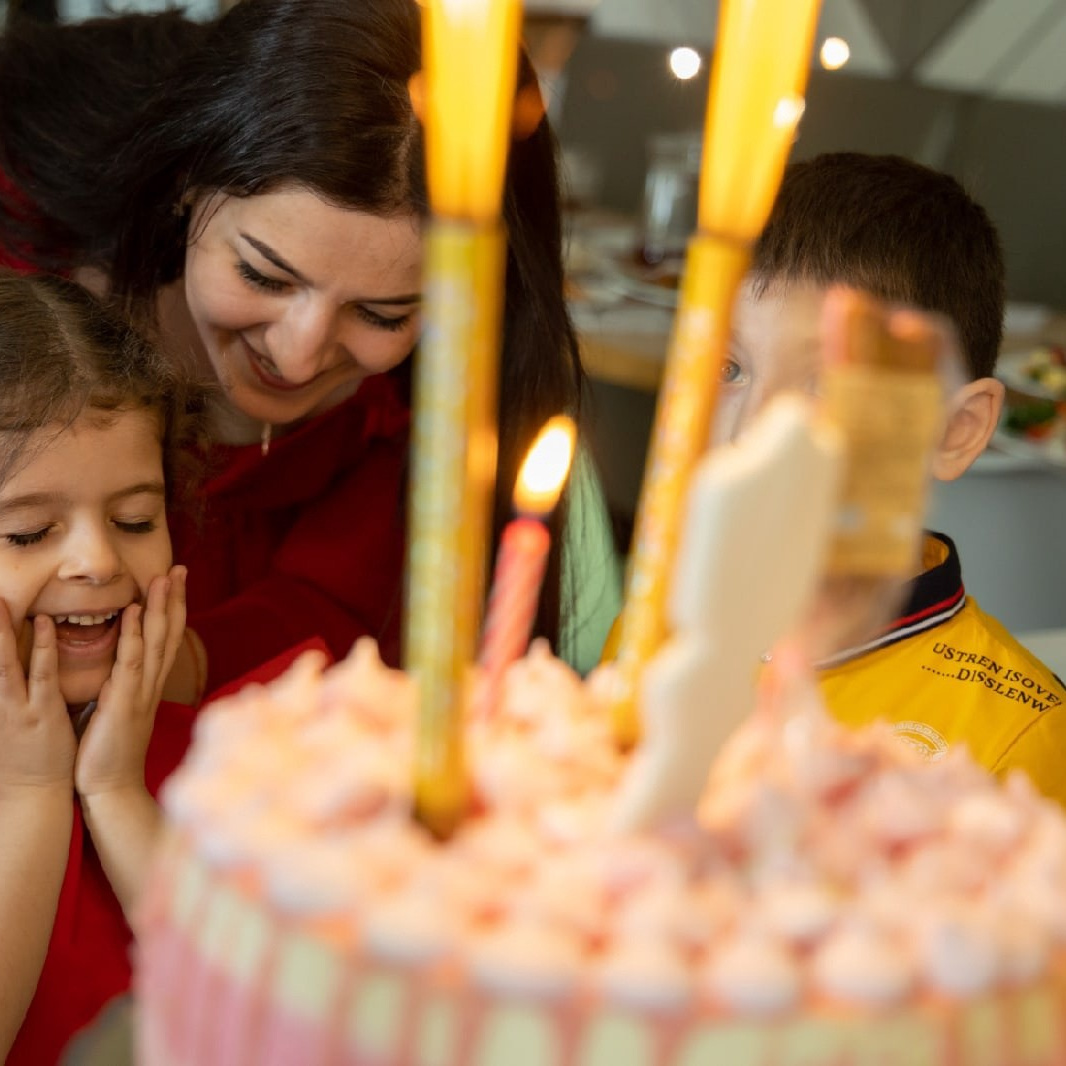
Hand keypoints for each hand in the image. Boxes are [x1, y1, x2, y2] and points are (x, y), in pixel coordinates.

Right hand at [0, 602, 74, 795]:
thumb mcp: (3, 720)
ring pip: (3, 662)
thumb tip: (0, 669)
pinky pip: (41, 674)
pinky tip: (43, 622)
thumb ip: (1, 691)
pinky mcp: (41, 713)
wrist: (32, 794)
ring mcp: (16, 707)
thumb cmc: (21, 755)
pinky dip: (42, 647)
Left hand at [75, 566, 185, 799]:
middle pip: (169, 634)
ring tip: (164, 578)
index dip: (173, 609)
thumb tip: (119, 669)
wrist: (110, 789)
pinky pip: (131, 662)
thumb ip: (122, 687)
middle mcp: (151, 684)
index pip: (166, 640)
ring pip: (155, 642)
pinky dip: (134, 634)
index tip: (176, 582)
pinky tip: (134, 611)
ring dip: (160, 608)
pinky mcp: (124, 702)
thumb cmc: (108, 753)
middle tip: (179, 568)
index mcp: (149, 685)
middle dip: (175, 600)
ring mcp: (141, 692)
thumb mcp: (118, 711)